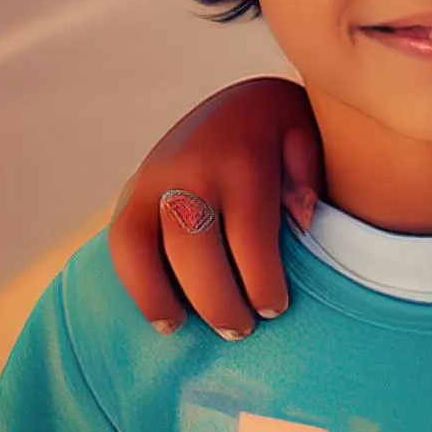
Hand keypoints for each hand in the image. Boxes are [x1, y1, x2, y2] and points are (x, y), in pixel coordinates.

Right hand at [105, 77, 321, 336]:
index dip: (260, 281)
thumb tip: (302, 222)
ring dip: (163, 298)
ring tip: (185, 329)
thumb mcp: (308, 141)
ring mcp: (156, 177)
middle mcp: (193, 168)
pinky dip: (136, 283)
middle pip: (195, 248)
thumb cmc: (286, 136)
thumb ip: (308, 178)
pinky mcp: (133, 188)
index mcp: (244, 159)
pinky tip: (161, 313)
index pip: (249, 235)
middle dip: (216, 300)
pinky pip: (122, 242)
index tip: (274, 309)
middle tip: (239, 331)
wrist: (242, 100)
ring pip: (146, 248)